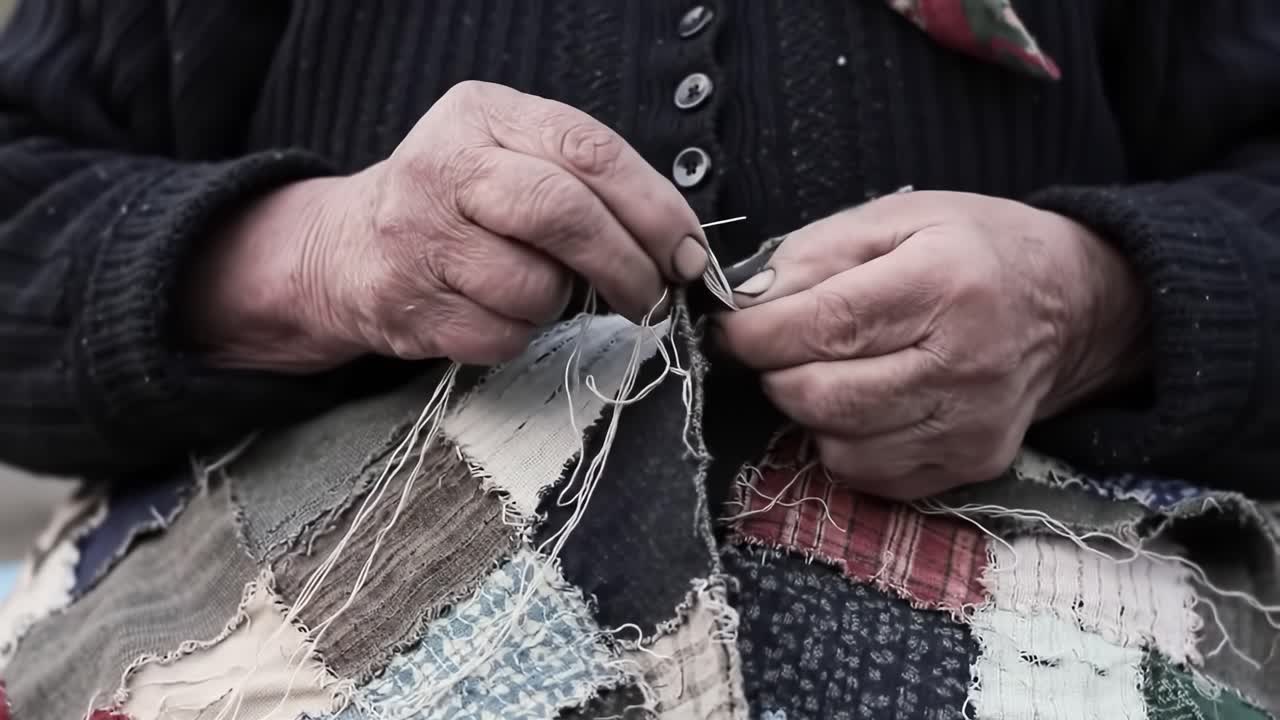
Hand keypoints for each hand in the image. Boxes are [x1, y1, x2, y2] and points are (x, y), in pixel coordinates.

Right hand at [186, 80, 708, 370]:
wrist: (349, 248)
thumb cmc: (460, 204)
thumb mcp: (512, 155)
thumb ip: (586, 179)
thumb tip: (682, 248)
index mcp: (483, 115)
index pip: (588, 150)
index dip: (654, 208)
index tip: (689, 252)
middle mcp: (445, 167)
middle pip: (562, 214)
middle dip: (627, 264)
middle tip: (655, 296)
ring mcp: (419, 238)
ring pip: (536, 287)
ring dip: (561, 302)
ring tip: (543, 287)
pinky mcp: (408, 304)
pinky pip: (503, 334)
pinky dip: (521, 334)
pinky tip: (500, 310)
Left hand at [715, 191, 1148, 498]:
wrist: (1070, 305)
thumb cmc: (973, 249)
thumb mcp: (898, 218)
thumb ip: (815, 254)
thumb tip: (746, 304)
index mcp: (945, 284)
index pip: (826, 327)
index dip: (757, 335)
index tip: (731, 329)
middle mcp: (965, 363)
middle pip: (823, 396)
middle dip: (775, 373)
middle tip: (778, 348)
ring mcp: (971, 424)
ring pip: (839, 446)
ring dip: (809, 411)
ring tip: (828, 370)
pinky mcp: (970, 465)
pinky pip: (870, 475)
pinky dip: (844, 443)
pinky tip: (863, 402)